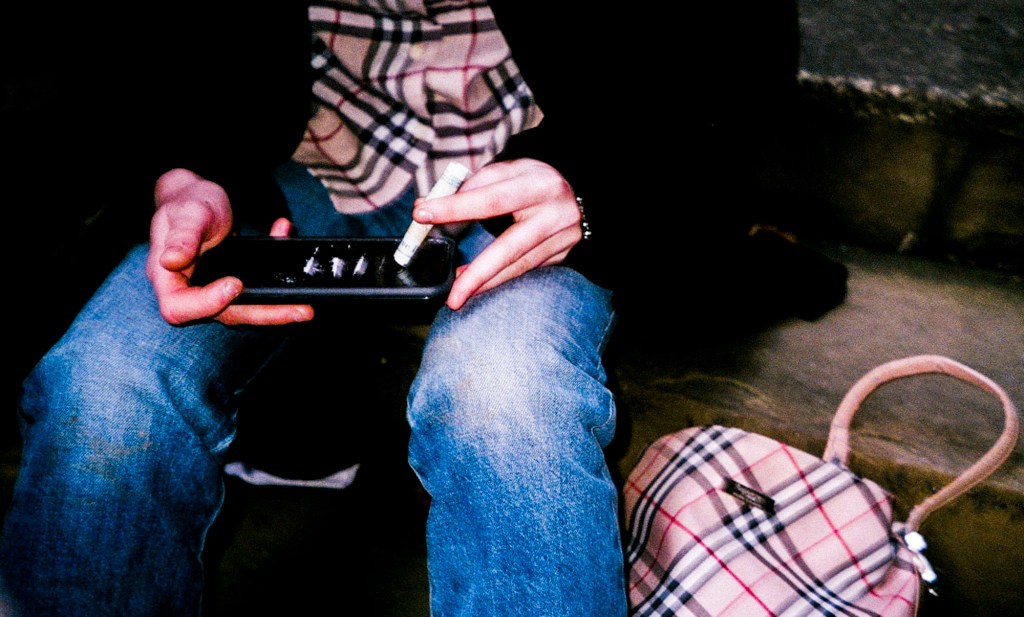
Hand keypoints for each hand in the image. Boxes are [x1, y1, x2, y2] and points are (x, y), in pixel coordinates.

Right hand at [146, 168, 313, 325]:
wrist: (198, 196)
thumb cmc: (187, 203)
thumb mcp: (187, 212)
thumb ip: (182, 235)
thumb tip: (171, 260)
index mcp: (167, 278)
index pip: (178, 307)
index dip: (207, 303)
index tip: (234, 284)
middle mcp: (190, 290)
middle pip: (222, 314)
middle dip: (263, 314)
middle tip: (300, 310)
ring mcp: (213, 289)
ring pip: (245, 308)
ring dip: (277, 307)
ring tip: (306, 305)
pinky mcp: (233, 284)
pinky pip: (256, 289)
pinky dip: (278, 276)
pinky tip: (287, 242)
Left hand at [412, 159, 582, 309]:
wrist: (581, 193)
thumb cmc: (532, 180)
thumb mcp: (508, 171)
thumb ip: (470, 187)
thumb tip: (425, 208)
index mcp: (538, 184)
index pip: (491, 198)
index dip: (456, 207)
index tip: (421, 214)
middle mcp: (554, 214)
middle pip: (511, 247)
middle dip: (478, 272)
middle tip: (452, 293)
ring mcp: (562, 239)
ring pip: (519, 266)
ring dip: (486, 282)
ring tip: (457, 294)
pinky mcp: (563, 256)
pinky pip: (526, 270)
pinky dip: (500, 278)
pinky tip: (479, 285)